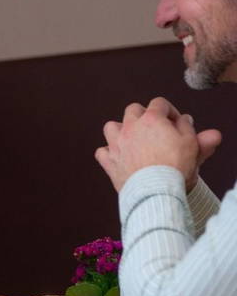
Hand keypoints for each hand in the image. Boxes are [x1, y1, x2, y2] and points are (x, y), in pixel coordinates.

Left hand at [95, 97, 220, 191]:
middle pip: (133, 110)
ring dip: (121, 130)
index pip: (159, 103)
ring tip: (132, 140)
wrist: (156, 191)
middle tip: (155, 130)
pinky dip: (108, 153)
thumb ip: (191, 129)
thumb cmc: (176, 167)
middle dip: (144, 116)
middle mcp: (130, 128)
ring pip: (111, 127)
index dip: (170, 111)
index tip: (176, 123)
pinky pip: (101, 152)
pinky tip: (118, 157)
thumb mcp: (193, 145)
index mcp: (151, 120)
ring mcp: (117, 145)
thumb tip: (187, 119)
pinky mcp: (109, 162)